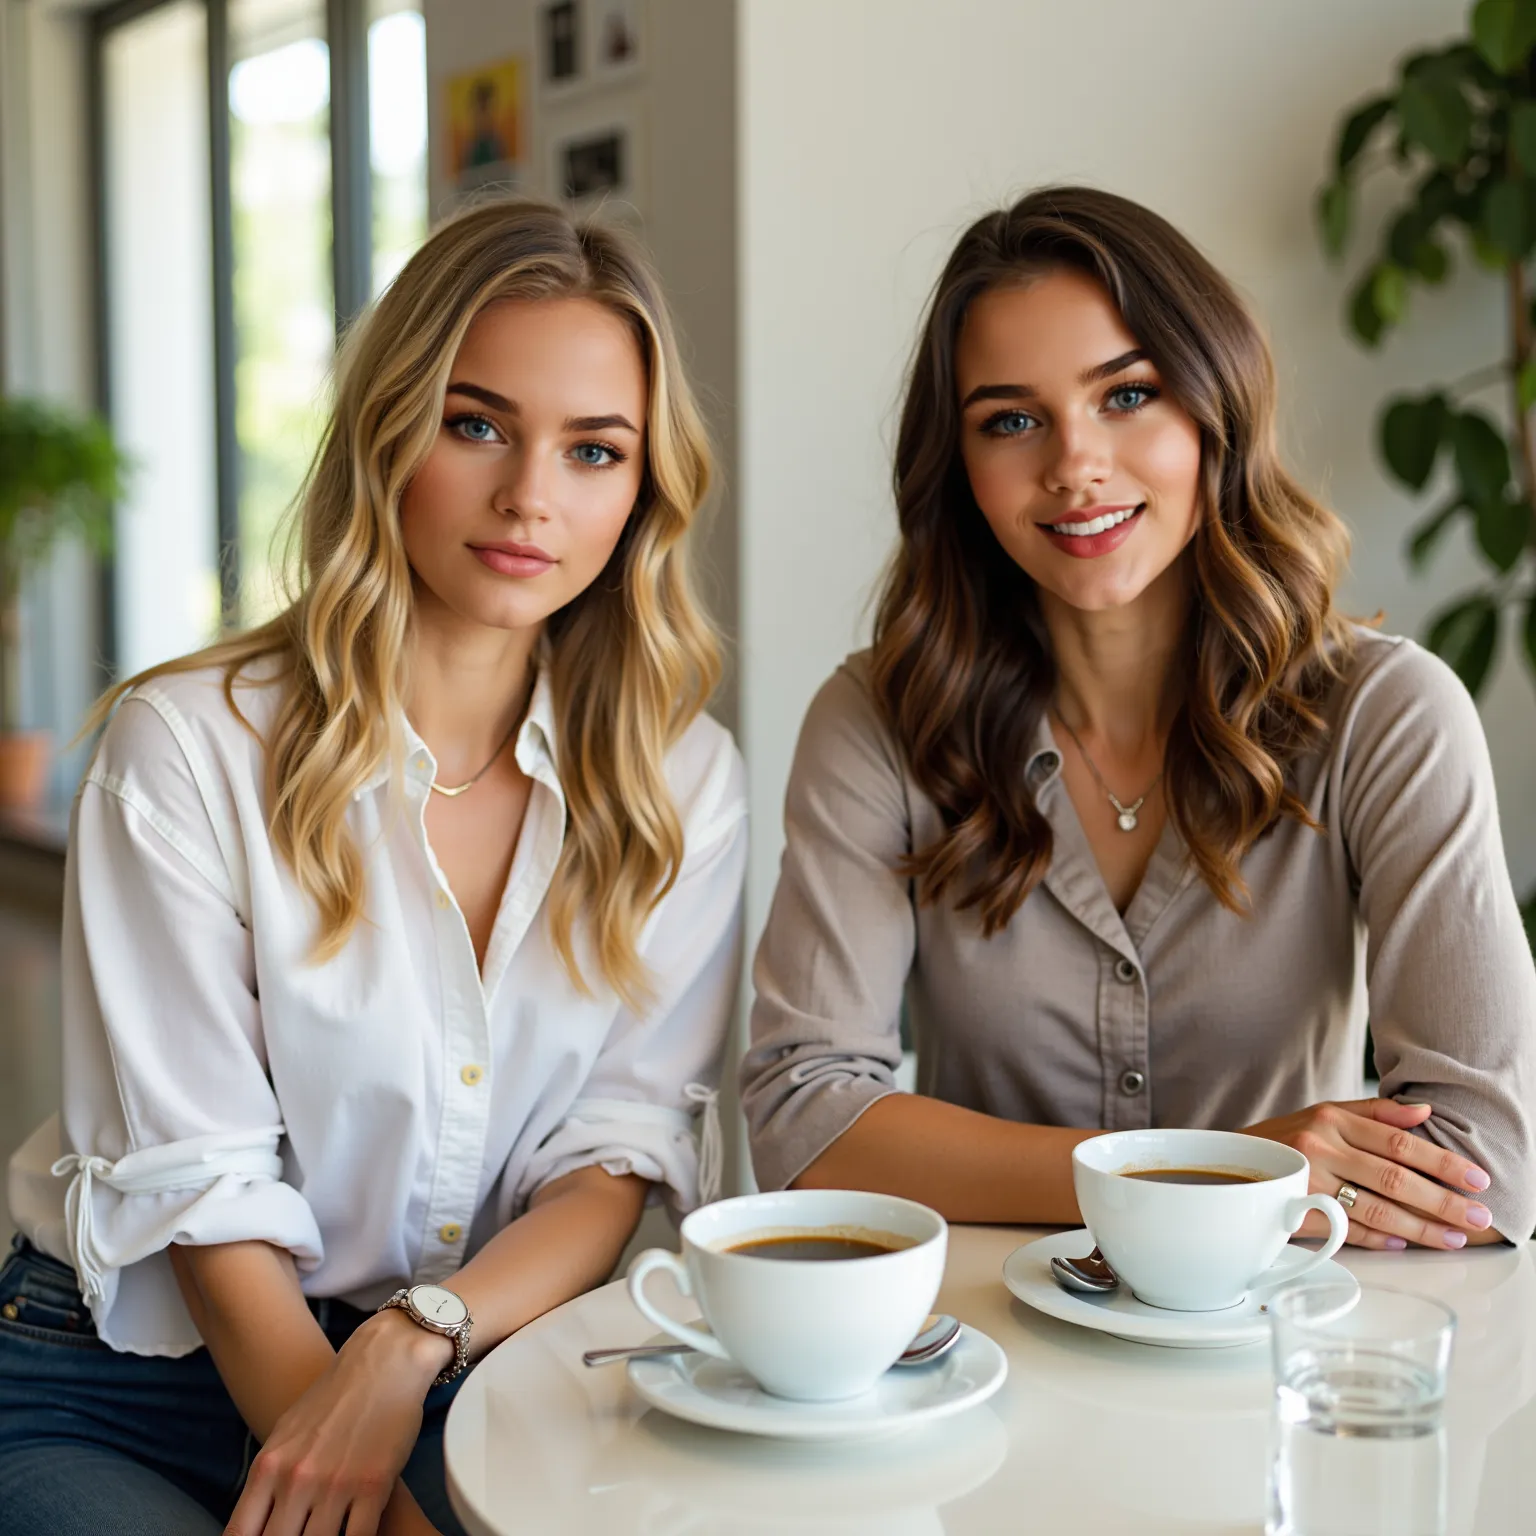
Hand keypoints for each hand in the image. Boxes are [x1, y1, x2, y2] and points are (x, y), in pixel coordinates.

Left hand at [225, 1308, 451, 1535]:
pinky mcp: (375, 1486)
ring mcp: (335, 1485)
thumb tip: (254, 1524)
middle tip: (303, 1531)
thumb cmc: (335, 1396)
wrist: (385, 1359)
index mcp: (269, 1467)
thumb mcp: (286, 1434)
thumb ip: (269, 1480)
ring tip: (328, 1530)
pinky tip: (358, 1531)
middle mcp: (297, 1480)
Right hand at [1243, 1097, 1492, 1250]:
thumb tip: (1425, 1112)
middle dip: (1443, 1200)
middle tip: (1479, 1215)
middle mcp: (1319, 1147)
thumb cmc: (1287, 1138)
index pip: (1399, 1141)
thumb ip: (1376, 1112)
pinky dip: (1380, 1238)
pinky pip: (1347, 1230)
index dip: (1442, 1162)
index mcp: (1331, 1119)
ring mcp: (1307, 1181)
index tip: (1476, 1179)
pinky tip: (1404, 1244)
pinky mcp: (1296, 1211)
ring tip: (1454, 1237)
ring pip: (1376, 1209)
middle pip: (1394, 1178)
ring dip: (1421, 1228)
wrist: (1229, 1161)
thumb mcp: (1325, 1113)